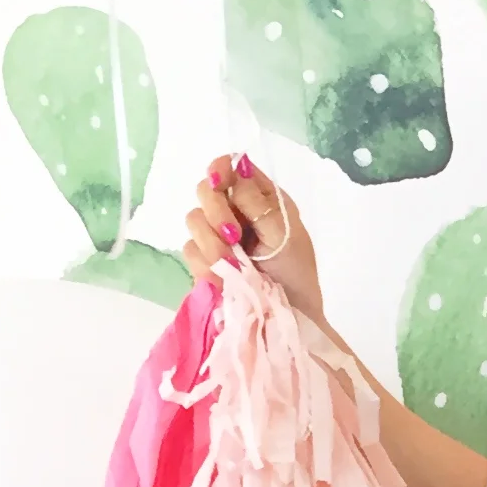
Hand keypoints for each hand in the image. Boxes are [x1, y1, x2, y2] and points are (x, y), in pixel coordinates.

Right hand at [182, 153, 324, 324]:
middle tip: (234, 237)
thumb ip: (259, 203)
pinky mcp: (206, 260)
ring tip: (235, 265)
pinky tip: (225, 279)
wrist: (287, 318)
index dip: (219, 169)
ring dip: (213, 243)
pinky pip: (190, 250)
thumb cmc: (296, 275)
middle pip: (204, 190)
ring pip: (193, 220)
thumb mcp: (285, 235)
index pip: (229, 167)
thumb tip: (237, 167)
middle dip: (216, 212)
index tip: (218, 181)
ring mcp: (218, 236)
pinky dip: (207, 265)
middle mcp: (236, 212)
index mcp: (261, 200)